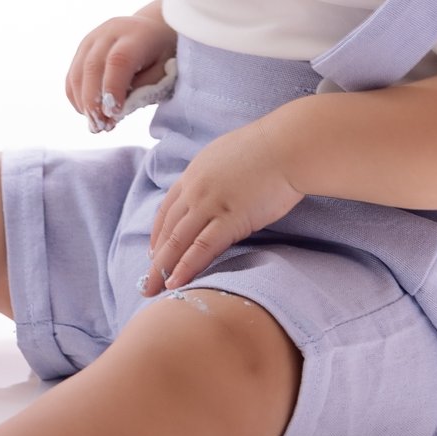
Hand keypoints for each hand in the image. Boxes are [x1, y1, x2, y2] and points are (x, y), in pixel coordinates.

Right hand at [67, 11, 175, 133]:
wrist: (154, 27)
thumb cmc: (164, 54)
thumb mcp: (165, 70)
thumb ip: (143, 88)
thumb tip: (115, 112)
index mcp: (137, 35)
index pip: (118, 60)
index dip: (113, 88)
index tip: (114, 114)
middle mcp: (110, 32)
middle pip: (92, 67)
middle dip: (93, 102)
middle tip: (101, 127)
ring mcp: (92, 38)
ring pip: (77, 73)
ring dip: (82, 103)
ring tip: (96, 125)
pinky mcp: (82, 49)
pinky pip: (72, 76)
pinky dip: (77, 98)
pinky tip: (89, 113)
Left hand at [142, 120, 304, 294]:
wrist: (289, 146)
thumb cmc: (271, 148)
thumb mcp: (229, 155)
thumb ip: (216, 175)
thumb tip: (219, 186)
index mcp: (194, 173)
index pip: (168, 209)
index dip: (158, 233)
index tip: (153, 251)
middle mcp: (195, 189)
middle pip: (168, 228)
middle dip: (156, 256)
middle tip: (147, 280)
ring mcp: (210, 204)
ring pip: (178, 240)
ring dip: (163, 267)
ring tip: (154, 289)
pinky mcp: (230, 218)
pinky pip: (201, 247)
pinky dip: (186, 267)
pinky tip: (176, 282)